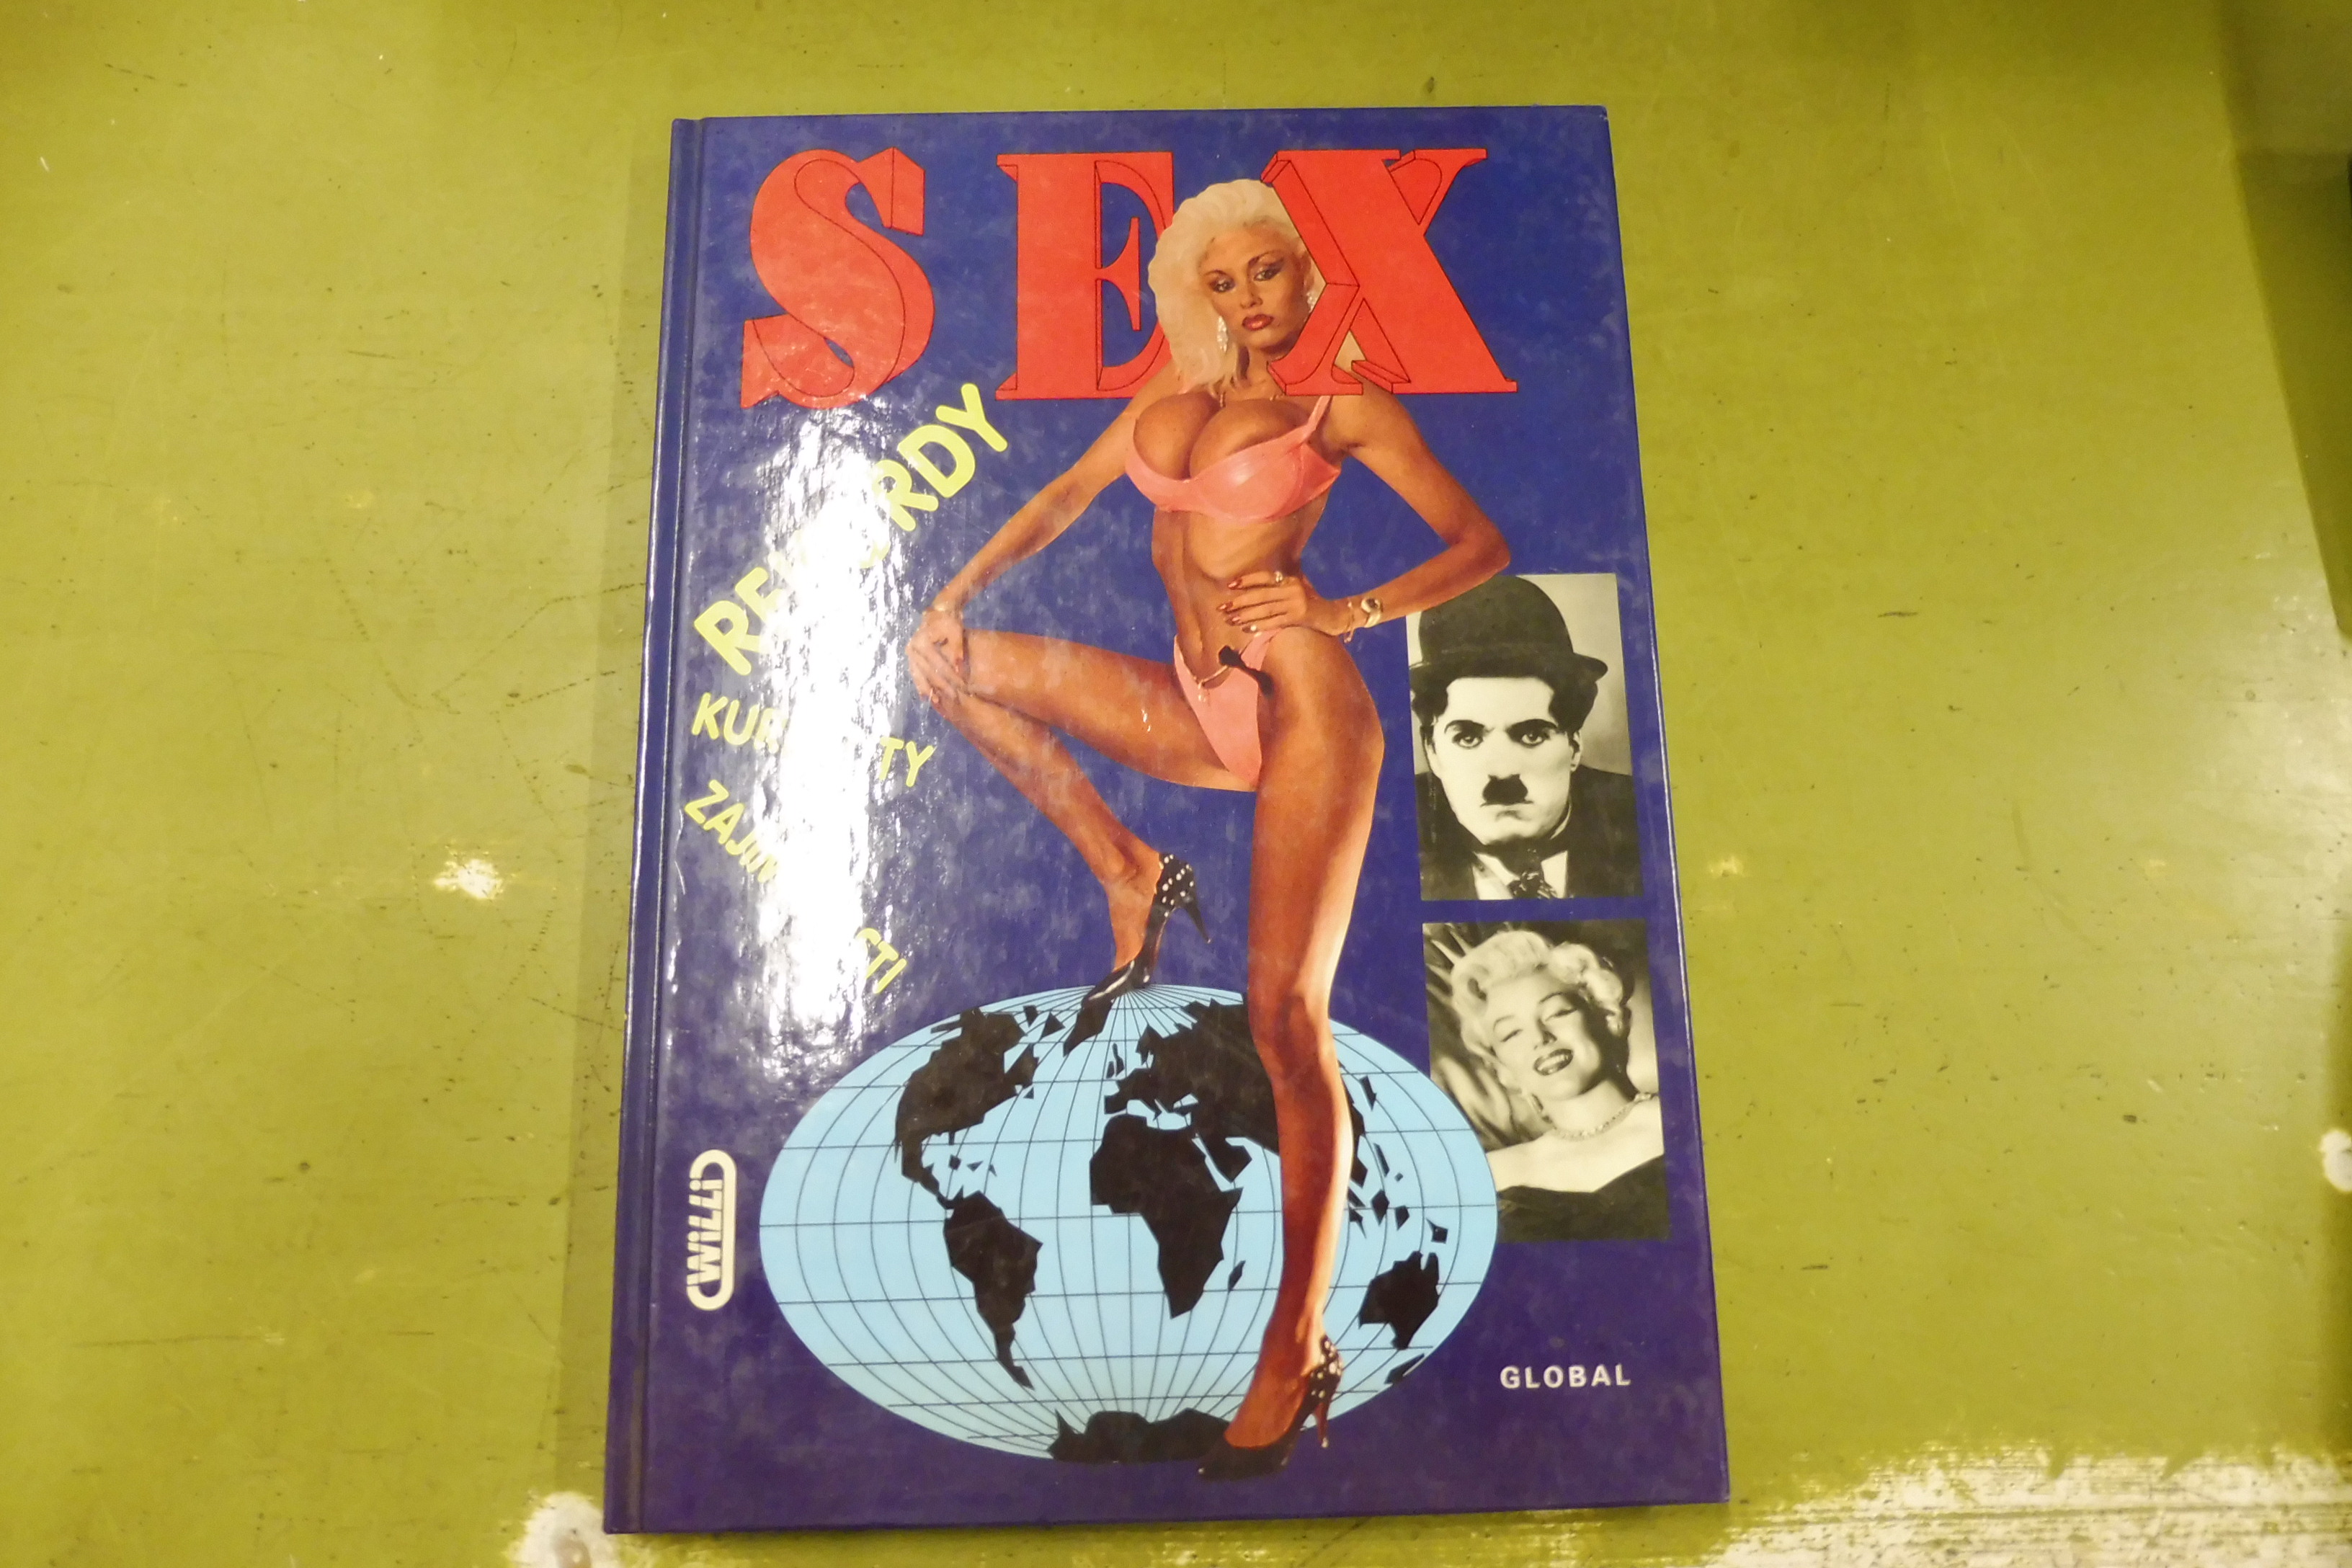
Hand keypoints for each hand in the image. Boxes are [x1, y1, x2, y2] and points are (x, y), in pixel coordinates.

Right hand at [906, 605, 968, 705]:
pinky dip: (921, 683)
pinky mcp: (912, 655)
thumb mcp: (956, 633)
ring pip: (920, 674)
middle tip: (953, 699)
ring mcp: (911, 652)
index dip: (950, 677)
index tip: (961, 688)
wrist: (939, 610)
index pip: (938, 664)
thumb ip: (957, 651)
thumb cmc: (950, 621)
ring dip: (928, 689)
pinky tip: (925, 696)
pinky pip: (916, 672)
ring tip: (937, 701)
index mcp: (922, 642)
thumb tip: (959, 671)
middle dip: (941, 686)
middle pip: (929, 671)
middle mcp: (913, 648)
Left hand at [1218, 569, 1351, 637]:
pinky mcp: (1300, 616)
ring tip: (1231, 620)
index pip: (1264, 577)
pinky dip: (1261, 626)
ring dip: (1246, 615)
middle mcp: (1292, 588)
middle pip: (1261, 595)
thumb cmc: (1314, 603)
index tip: (1230, 586)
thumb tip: (1259, 588)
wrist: (1336, 614)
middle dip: (1240, 602)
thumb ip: (1281, 587)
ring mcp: (1296, 602)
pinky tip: (1248, 630)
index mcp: (1290, 579)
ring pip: (1265, 609)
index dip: (1247, 580)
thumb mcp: (1299, 589)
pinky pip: (1275, 622)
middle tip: (1222, 608)